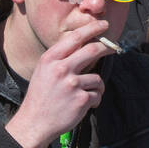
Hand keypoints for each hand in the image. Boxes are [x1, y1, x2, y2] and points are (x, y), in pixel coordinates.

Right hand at [5, 17, 115, 147]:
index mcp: (50, 59)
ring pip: (97, 78)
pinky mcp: (81, 99)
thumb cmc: (41, 97)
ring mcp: (72, 84)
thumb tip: (85, 48)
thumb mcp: (44, 71)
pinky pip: (97, 95)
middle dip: (106, 47)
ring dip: (96, 86)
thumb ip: (61, 59)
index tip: (103, 25)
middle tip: (114, 47)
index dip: (92, 29)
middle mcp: (61, 69)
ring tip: (86, 94)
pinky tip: (84, 105)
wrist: (34, 122)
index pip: (75, 38)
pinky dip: (94, 100)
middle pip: (92, 50)